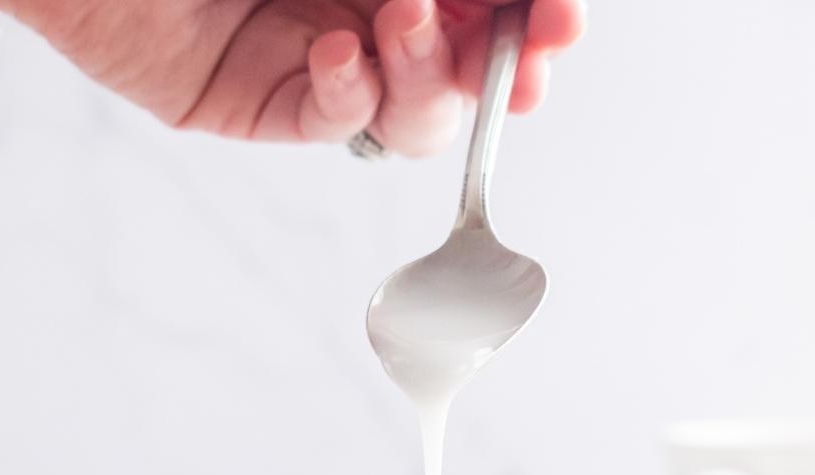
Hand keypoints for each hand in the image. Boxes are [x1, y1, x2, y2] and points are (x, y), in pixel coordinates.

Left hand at [0, 0, 584, 155]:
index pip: (476, 3)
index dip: (526, 18)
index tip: (563, 23)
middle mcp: (355, 0)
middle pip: (461, 61)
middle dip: (502, 57)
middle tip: (531, 49)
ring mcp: (307, 52)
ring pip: (407, 107)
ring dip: (430, 75)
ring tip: (405, 20)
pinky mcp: (251, 100)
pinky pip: (329, 122)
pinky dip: (349, 96)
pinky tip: (339, 51)